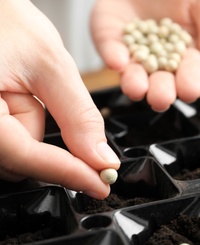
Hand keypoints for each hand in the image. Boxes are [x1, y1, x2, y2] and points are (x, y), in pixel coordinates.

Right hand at [0, 0, 119, 198]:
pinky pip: (7, 138)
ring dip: (35, 126)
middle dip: (52, 143)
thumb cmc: (1, 18)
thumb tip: (99, 158)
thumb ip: (77, 117)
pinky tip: (20, 93)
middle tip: (65, 111)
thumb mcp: (49, 64)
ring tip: (26, 85)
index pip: (28, 159)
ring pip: (16, 151)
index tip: (102, 183)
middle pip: (21, 161)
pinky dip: (24, 121)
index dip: (71, 174)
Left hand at [90, 0, 199, 111]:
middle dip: (161, 92)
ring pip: (133, 73)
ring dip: (135, 83)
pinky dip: (113, 55)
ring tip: (137, 89)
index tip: (189, 90)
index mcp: (189, 55)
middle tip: (160, 99)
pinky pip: (110, 49)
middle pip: (161, 81)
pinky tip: (118, 61)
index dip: (190, 83)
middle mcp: (161, 59)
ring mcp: (134, 50)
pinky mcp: (110, 37)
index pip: (191, 74)